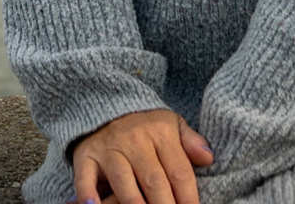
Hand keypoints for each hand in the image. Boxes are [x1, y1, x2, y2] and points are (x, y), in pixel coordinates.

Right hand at [70, 108, 213, 203]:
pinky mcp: (86, 155)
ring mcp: (109, 148)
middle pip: (154, 181)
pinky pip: (85, 177)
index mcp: (161, 132)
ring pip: (124, 182)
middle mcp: (135, 140)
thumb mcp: (171, 124)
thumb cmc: (144, 123)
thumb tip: (209, 158)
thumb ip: (190, 142)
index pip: (179, 171)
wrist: (103, 101)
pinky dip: (88, 194)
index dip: (189, 197)